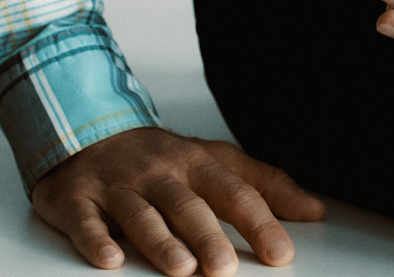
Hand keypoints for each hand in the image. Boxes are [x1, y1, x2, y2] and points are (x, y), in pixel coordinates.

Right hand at [30, 126, 324, 274]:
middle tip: (226, 268)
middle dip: (208, 236)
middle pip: (187, 206)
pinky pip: (86, 221)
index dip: (258, 222)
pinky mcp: (79, 200)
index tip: (281, 252)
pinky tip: (109, 259)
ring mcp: (118, 186)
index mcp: (195, 165)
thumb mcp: (215, 161)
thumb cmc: (161, 159)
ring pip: (141, 215)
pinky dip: (96, 240)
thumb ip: (264, 185)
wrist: (89, 131)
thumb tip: (314, 209)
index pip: (233, 193)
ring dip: (161, 242)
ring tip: (182, 268)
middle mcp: (159, 174)